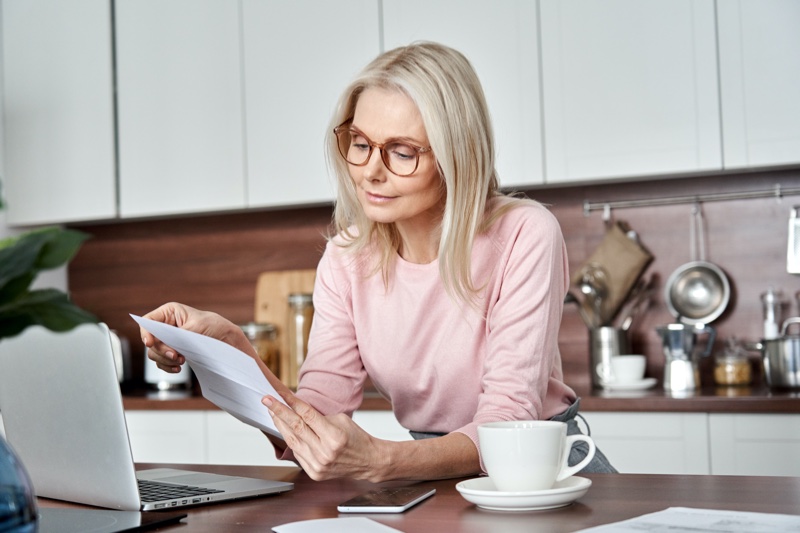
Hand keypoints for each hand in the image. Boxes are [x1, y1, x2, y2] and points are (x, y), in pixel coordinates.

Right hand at [141, 302, 249, 372]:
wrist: (226, 338)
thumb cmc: (214, 325)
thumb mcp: (197, 327)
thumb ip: (178, 335)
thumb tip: (166, 345)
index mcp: (169, 313)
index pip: (148, 321)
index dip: (146, 333)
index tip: (150, 343)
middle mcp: (165, 326)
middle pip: (151, 341)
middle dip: (161, 351)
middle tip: (176, 356)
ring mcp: (168, 340)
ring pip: (154, 353)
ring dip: (166, 360)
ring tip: (181, 361)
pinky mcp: (173, 352)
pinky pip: (162, 362)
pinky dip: (168, 366)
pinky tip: (178, 368)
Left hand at [262, 392, 385, 481]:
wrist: (367, 461)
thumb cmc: (356, 438)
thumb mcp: (341, 419)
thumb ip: (318, 417)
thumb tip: (296, 410)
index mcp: (334, 436)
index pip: (307, 415)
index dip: (291, 402)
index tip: (279, 393)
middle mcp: (324, 452)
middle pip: (296, 427)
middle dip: (278, 412)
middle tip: (266, 400)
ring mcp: (318, 465)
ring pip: (292, 441)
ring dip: (280, 425)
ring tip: (272, 412)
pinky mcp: (314, 473)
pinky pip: (297, 453)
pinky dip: (290, 439)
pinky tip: (285, 429)